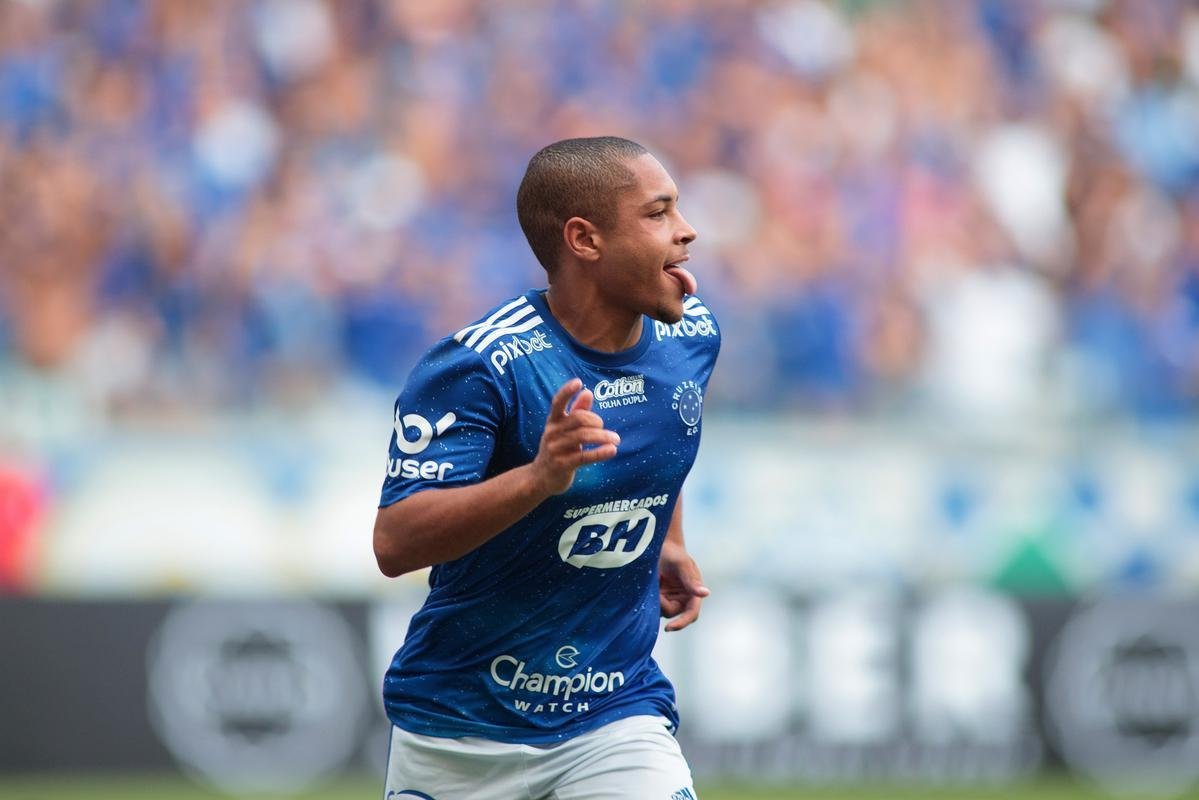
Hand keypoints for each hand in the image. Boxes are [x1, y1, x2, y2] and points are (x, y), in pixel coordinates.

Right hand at [529, 378, 619, 494]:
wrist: (540, 477)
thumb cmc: (557, 448)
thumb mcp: (564, 429)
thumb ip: (577, 411)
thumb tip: (588, 392)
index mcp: (553, 421)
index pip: (557, 402)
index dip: (567, 391)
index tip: (578, 382)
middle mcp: (552, 432)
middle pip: (579, 419)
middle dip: (597, 421)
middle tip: (604, 428)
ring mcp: (556, 449)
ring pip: (584, 436)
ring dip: (604, 437)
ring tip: (616, 439)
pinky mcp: (562, 464)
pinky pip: (585, 456)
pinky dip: (601, 452)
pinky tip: (612, 450)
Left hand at [659, 542, 708, 631]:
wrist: (659, 546)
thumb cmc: (673, 553)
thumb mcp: (682, 565)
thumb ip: (691, 580)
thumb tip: (706, 593)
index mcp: (694, 593)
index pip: (691, 614)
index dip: (682, 623)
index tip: (669, 628)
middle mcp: (684, 598)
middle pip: (673, 614)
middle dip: (662, 604)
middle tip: (656, 587)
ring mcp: (671, 599)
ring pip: (662, 611)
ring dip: (655, 600)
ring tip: (655, 580)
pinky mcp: (660, 598)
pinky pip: (654, 605)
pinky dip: (650, 598)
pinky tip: (652, 583)